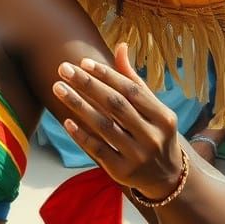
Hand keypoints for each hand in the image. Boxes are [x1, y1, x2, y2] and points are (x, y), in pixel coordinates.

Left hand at [52, 41, 184, 198]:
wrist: (167, 177)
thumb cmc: (154, 132)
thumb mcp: (152, 108)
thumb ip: (133, 79)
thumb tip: (121, 46)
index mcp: (163, 117)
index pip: (131, 90)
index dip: (107, 75)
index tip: (83, 62)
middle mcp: (152, 136)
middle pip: (115, 105)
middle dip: (87, 84)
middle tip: (63, 69)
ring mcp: (138, 156)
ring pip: (103, 126)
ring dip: (78, 105)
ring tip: (57, 87)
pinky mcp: (122, 172)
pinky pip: (97, 150)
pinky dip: (81, 135)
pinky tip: (66, 120)